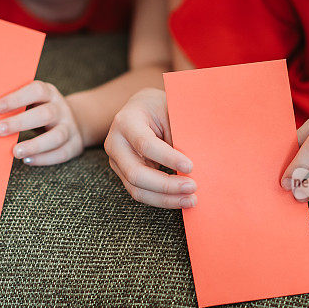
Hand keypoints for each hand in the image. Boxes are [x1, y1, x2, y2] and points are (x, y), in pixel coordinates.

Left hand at [0, 81, 82, 165]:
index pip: (37, 90)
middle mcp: (61, 109)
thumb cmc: (40, 110)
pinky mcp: (75, 145)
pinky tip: (27, 161)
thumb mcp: (34, 101)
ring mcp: (70, 127)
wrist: (74, 120)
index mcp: (49, 93)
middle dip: (21, 122)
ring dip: (35, 145)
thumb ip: (17, 105)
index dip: (17, 98)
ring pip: (56, 136)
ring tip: (15, 152)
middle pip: (45, 114)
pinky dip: (44, 158)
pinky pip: (61, 153)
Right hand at [104, 88, 196, 208]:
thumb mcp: (170, 111)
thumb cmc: (160, 108)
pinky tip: (180, 199)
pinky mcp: (123, 174)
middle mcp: (115, 143)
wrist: (142, 108)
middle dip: (166, 185)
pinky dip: (162, 199)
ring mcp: (116, 161)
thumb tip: (193, 166)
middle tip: (192, 187)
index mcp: (126, 121)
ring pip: (137, 189)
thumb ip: (178, 134)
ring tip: (190, 200)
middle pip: (136, 173)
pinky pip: (141, 192)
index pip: (145, 144)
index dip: (168, 158)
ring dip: (165, 199)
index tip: (191, 167)